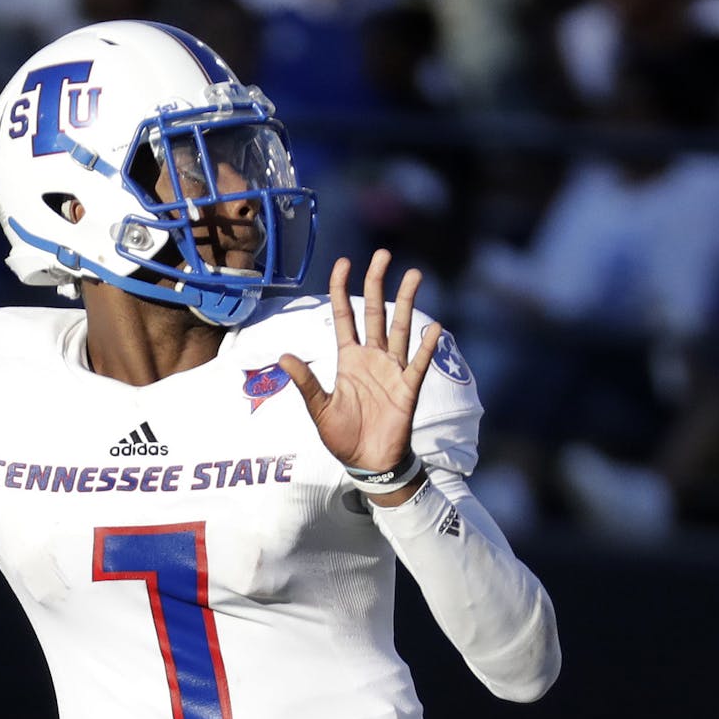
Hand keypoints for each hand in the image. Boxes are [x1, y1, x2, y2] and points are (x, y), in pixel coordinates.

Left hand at [279, 249, 440, 481]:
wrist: (368, 462)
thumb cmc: (342, 436)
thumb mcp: (319, 408)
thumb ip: (306, 382)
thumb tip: (284, 355)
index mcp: (348, 359)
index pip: (344, 316)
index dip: (342, 289)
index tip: (343, 262)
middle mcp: (372, 357)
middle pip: (374, 312)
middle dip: (378, 283)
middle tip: (383, 255)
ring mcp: (392, 370)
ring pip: (400, 328)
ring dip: (406, 302)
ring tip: (413, 275)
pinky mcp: (409, 387)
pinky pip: (419, 363)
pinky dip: (426, 346)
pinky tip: (434, 327)